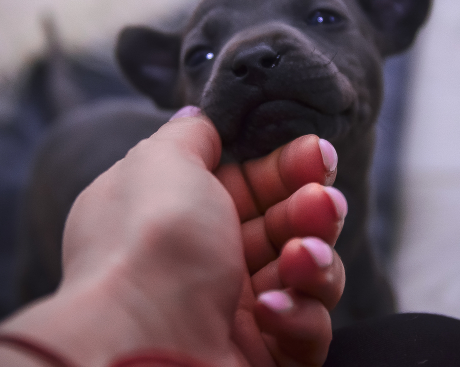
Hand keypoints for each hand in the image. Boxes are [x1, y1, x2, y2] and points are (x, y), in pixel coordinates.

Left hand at [0, 108, 345, 366]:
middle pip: (285, 227)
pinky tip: (270, 310)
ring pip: (306, 277)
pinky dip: (298, 316)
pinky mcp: (261, 357)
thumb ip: (189, 135)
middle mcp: (205, 264)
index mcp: (181, 217)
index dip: (287, 167)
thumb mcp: (162, 162)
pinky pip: (305, 332)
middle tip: (320, 201)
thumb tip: (199, 117)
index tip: (316, 153)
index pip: (250, 185)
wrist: (139, 341)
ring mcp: (234, 314)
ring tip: (301, 255)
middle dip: (311, 208)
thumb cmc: (151, 242)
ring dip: (315, 261)